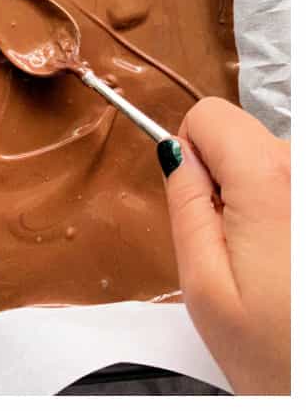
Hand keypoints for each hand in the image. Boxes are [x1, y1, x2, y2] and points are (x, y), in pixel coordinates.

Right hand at [164, 97, 290, 394]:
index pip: (211, 115)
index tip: (202, 206)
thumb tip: (175, 151)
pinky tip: (293, 267)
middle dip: (229, 182)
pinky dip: (289, 217)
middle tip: (238, 250)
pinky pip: (297, 191)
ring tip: (273, 265)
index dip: (192, 153)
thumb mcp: (203, 283)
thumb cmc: (275, 354)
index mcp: (271, 182)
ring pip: (277, 164)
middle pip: (247, 138)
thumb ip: (186, 205)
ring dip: (265, 203)